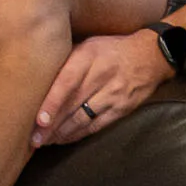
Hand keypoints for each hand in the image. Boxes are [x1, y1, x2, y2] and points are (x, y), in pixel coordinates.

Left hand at [33, 29, 174, 147]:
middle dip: (52, 124)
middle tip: (34, 138)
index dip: (52, 103)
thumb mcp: (88, 44)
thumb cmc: (111, 49)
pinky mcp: (122, 109)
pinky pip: (97, 125)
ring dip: (62, 133)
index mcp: (89, 56)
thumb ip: (67, 60)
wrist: (151, 56)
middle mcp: (102, 76)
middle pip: (73, 104)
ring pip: (84, 118)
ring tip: (45, 141)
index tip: (39, 120)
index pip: (67, 82)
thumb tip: (38, 77)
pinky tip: (64, 139)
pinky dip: (79, 134)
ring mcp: (114, 94)